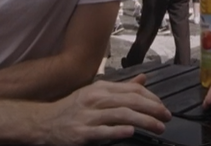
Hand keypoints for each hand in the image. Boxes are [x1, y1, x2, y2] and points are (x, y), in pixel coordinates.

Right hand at [35, 75, 170, 144]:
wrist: (43, 122)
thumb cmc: (71, 109)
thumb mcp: (95, 93)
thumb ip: (121, 88)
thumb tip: (143, 79)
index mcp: (100, 88)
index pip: (132, 89)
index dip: (151, 97)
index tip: (162, 107)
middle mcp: (95, 99)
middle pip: (131, 100)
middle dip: (153, 109)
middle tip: (166, 117)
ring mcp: (88, 115)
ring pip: (122, 114)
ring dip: (144, 121)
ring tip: (158, 127)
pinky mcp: (82, 132)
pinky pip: (104, 130)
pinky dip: (119, 130)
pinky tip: (131, 132)